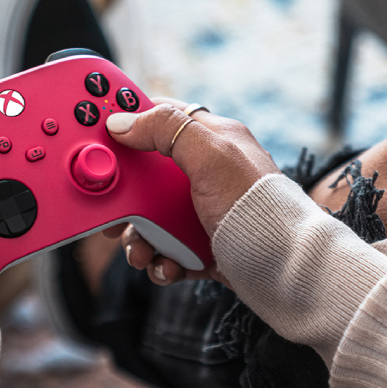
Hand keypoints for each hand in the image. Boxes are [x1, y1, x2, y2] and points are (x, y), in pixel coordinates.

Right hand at [102, 98, 280, 286]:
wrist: (287, 270)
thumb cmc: (258, 208)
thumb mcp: (211, 156)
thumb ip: (168, 130)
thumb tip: (123, 122)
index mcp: (212, 140)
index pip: (161, 117)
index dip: (128, 123)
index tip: (99, 137)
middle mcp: (207, 173)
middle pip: (147, 177)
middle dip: (126, 201)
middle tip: (111, 217)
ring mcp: (203, 211)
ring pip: (151, 219)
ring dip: (139, 239)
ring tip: (142, 254)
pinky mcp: (204, 245)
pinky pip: (167, 250)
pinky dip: (160, 261)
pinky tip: (167, 266)